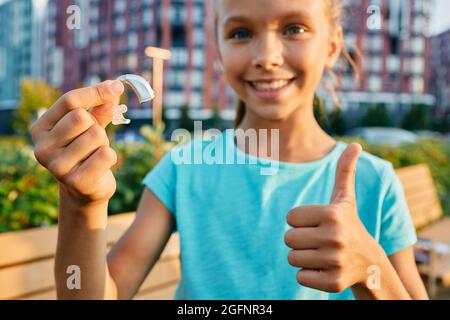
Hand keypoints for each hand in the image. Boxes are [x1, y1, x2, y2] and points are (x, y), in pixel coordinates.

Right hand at [31, 80, 123, 207]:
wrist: (85, 189)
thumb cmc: (86, 150)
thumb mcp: (90, 125)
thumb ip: (100, 106)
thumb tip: (114, 87)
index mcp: (40, 128)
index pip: (69, 100)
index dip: (96, 92)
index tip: (117, 87)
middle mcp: (42, 147)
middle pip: (81, 117)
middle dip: (96, 125)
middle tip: (94, 140)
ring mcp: (57, 167)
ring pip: (96, 135)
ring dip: (103, 142)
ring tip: (94, 154)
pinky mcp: (76, 182)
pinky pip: (106, 154)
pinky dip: (111, 157)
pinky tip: (100, 167)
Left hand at [284, 143, 383, 292]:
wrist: (369, 263)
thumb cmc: (349, 225)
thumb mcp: (345, 199)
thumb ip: (345, 171)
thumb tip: (355, 145)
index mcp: (332, 214)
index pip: (289, 218)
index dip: (300, 221)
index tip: (318, 224)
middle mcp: (335, 237)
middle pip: (288, 239)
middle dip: (300, 240)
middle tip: (319, 240)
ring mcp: (335, 261)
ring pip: (292, 258)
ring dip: (304, 257)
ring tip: (323, 254)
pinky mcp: (333, 282)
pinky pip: (300, 276)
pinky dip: (308, 275)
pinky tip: (325, 269)